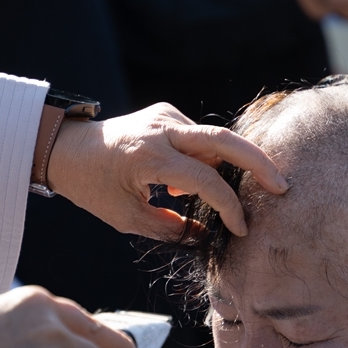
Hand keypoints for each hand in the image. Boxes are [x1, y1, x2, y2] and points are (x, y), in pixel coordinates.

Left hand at [46, 103, 288, 239]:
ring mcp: (166, 116)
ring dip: (224, 168)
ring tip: (208, 196)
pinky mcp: (168, 112)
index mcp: (148, 157)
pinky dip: (205, 160)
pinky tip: (183, 181)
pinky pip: (200, 137)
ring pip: (214, 141)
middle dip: (258, 163)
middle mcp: (161, 130)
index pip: (205, 180)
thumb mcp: (126, 218)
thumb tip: (206, 234)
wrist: (65, 147)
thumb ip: (170, 228)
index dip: (229, 207)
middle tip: (282, 187)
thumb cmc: (93, 186)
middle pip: (225, 140)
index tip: (241, 228)